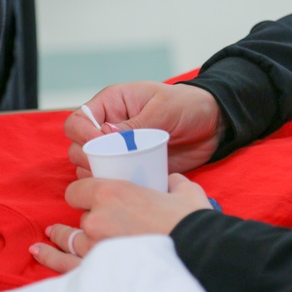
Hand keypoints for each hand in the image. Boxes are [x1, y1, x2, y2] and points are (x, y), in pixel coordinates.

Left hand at [29, 173, 211, 272]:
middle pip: (79, 219)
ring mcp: (94, 248)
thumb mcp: (184, 191)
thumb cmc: (191, 222)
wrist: (200, 255)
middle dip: (85, 220)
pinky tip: (40, 252)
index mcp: (111, 193)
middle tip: (87, 221)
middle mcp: (96, 219)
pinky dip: (52, 258)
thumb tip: (170, 182)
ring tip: (51, 237)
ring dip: (62, 239)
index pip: (78, 190)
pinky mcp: (98, 273)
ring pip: (70, 242)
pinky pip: (66, 266)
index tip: (88, 197)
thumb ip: (172, 182)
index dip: (82, 193)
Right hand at [66, 81, 223, 176]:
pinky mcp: (132, 168)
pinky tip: (131, 186)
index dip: (82, 134)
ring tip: (122, 175)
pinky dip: (117, 186)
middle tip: (111, 163)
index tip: (99, 144)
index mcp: (111, 105)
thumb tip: (105, 134)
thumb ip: (136, 123)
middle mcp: (108, 128)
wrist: (213, 124)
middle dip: (88, 158)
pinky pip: (114, 181)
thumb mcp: (163, 108)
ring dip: (100, 175)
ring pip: (91, 168)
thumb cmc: (187, 105)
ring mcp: (119, 151)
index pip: (79, 120)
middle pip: (78, 147)